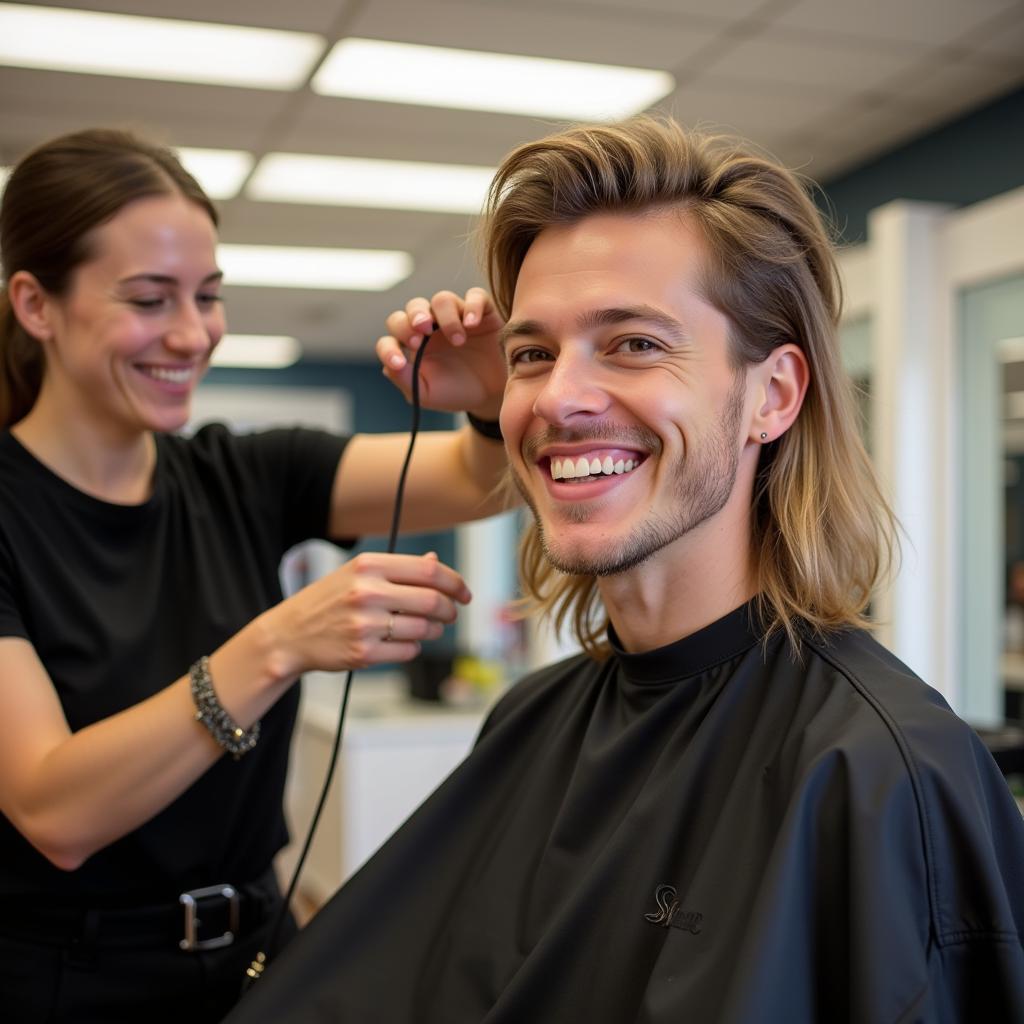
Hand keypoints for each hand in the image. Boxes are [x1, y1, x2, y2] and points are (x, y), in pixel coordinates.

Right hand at [268, 552, 470, 674]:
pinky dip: (413, 647)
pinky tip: (403, 641)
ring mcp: (365, 624)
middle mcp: (367, 592)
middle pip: (432, 601)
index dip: (455, 582)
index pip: (429, 571)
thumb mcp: (358, 574)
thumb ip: (399, 569)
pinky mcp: (363, 653)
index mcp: (369, 565)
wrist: (290, 634)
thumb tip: (435, 561)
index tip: (464, 593)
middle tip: (451, 614)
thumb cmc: (328, 600)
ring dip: (434, 630)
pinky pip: (408, 651)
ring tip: (427, 628)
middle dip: (449, 610)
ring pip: (424, 628)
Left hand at [377, 288, 505, 420]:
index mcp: (414, 344)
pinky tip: (472, 325)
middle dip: (415, 317)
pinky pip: (475, 296)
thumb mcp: (427, 394)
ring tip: (458, 341)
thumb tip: (388, 366)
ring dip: (446, 318)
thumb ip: (405, 380)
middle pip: (414, 307)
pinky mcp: (482, 311)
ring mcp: (456, 315)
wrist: (494, 394)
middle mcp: (432, 325)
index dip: (389, 349)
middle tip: (422, 333)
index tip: (399, 363)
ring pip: (442, 299)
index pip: (392, 337)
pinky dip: (472, 306)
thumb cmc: (457, 392)